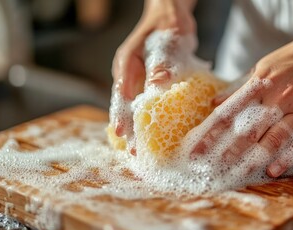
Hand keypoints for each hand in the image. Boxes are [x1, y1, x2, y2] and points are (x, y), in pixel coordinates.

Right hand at [111, 0, 196, 143]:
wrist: (171, 15)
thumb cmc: (168, 24)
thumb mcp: (167, 42)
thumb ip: (161, 64)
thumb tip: (156, 86)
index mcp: (127, 61)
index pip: (121, 92)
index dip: (122, 113)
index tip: (123, 133)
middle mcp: (127, 72)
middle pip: (123, 104)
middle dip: (128, 127)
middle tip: (133, 151)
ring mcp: (135, 78)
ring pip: (131, 106)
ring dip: (135, 126)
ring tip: (138, 149)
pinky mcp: (145, 81)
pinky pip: (142, 103)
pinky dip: (144, 118)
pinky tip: (148, 133)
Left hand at [190, 37, 292, 177]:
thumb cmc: (289, 61)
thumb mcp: (259, 68)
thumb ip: (237, 89)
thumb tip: (213, 103)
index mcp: (259, 83)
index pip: (229, 112)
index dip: (210, 133)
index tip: (196, 148)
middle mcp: (277, 97)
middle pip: (249, 128)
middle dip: (229, 149)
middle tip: (212, 166)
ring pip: (274, 138)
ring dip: (256, 157)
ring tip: (239, 172)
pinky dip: (287, 158)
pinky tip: (274, 170)